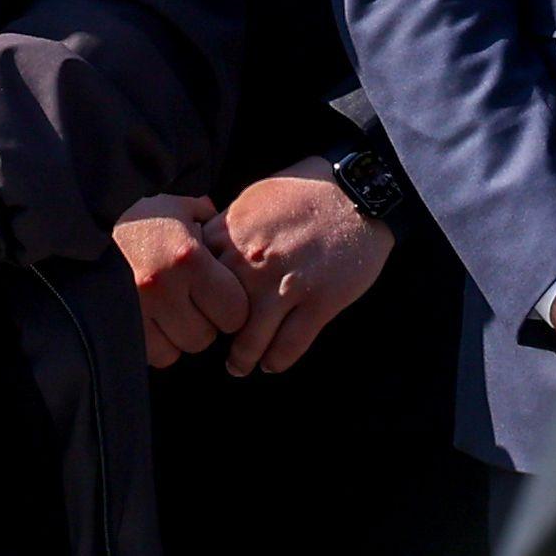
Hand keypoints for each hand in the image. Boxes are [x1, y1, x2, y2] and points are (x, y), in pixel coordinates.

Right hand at [113, 195, 250, 369]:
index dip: (232, 305)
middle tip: (194, 303)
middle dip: (206, 322)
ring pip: (181, 349)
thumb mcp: (172, 208)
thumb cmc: (133, 218)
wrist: (77, 228)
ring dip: (180, 335)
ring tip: (171, 311)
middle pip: (207, 335)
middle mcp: (165, 289)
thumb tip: (219, 218)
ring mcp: (138, 313)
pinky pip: (155, 355)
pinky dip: (159, 343)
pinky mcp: (119, 329)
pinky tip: (153, 321)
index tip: (221, 295)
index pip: (235, 310)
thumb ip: (204, 215)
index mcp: (188, 259)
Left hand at [212, 170, 394, 377]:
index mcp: (232, 234)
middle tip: (215, 344)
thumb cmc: (307, 189)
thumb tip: (207, 249)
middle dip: (216, 333)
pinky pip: (289, 345)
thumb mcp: (254, 197)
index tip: (199, 309)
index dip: (196, 297)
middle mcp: (252, 263)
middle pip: (219, 314)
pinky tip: (272, 364)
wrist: (359, 191)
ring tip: (239, 366)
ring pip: (251, 340)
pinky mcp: (319, 302)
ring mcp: (285, 285)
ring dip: (242, 359)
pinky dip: (277, 361)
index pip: (197, 279)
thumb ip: (228, 227)